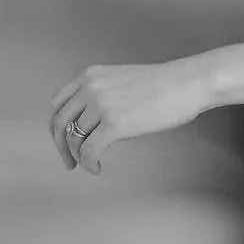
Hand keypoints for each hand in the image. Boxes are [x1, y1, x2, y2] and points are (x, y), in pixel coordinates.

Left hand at [49, 59, 212, 173]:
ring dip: (78, 157)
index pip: (58, 105)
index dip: (56, 127)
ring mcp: (101, 106)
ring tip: (90, 164)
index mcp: (90, 76)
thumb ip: (101, 95)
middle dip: (61, 147)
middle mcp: (90, 88)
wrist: (187, 84)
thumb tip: (90, 124)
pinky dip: (89, 163)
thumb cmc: (163, 85)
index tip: (63, 141)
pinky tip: (97, 167)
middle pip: (59, 124)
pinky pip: (89, 151)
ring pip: (74, 139)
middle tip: (68, 162)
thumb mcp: (120, 81)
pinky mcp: (114, 124)